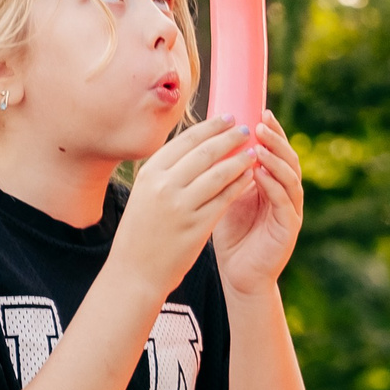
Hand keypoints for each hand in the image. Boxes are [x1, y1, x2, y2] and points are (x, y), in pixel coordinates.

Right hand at [107, 117, 262, 299]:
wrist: (135, 271)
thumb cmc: (142, 232)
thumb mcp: (145, 195)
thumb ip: (167, 173)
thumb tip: (197, 146)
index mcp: (149, 174)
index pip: (186, 141)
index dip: (210, 127)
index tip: (228, 118)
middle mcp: (164, 186)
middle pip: (205, 153)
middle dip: (230, 138)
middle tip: (247, 129)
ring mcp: (181, 206)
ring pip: (219, 174)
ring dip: (240, 160)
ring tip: (254, 152)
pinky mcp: (197, 226)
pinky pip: (225, 199)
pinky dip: (240, 184)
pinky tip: (250, 177)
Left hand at [213, 111, 304, 294]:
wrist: (238, 274)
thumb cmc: (230, 234)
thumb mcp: (225, 196)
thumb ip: (226, 173)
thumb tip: (206, 140)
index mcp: (273, 182)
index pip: (275, 150)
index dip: (271, 131)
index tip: (259, 110)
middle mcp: (286, 192)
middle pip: (288, 158)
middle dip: (276, 139)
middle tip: (262, 123)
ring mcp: (291, 209)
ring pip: (291, 176)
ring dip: (277, 158)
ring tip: (262, 144)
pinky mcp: (290, 227)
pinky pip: (285, 201)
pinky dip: (274, 185)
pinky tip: (261, 174)